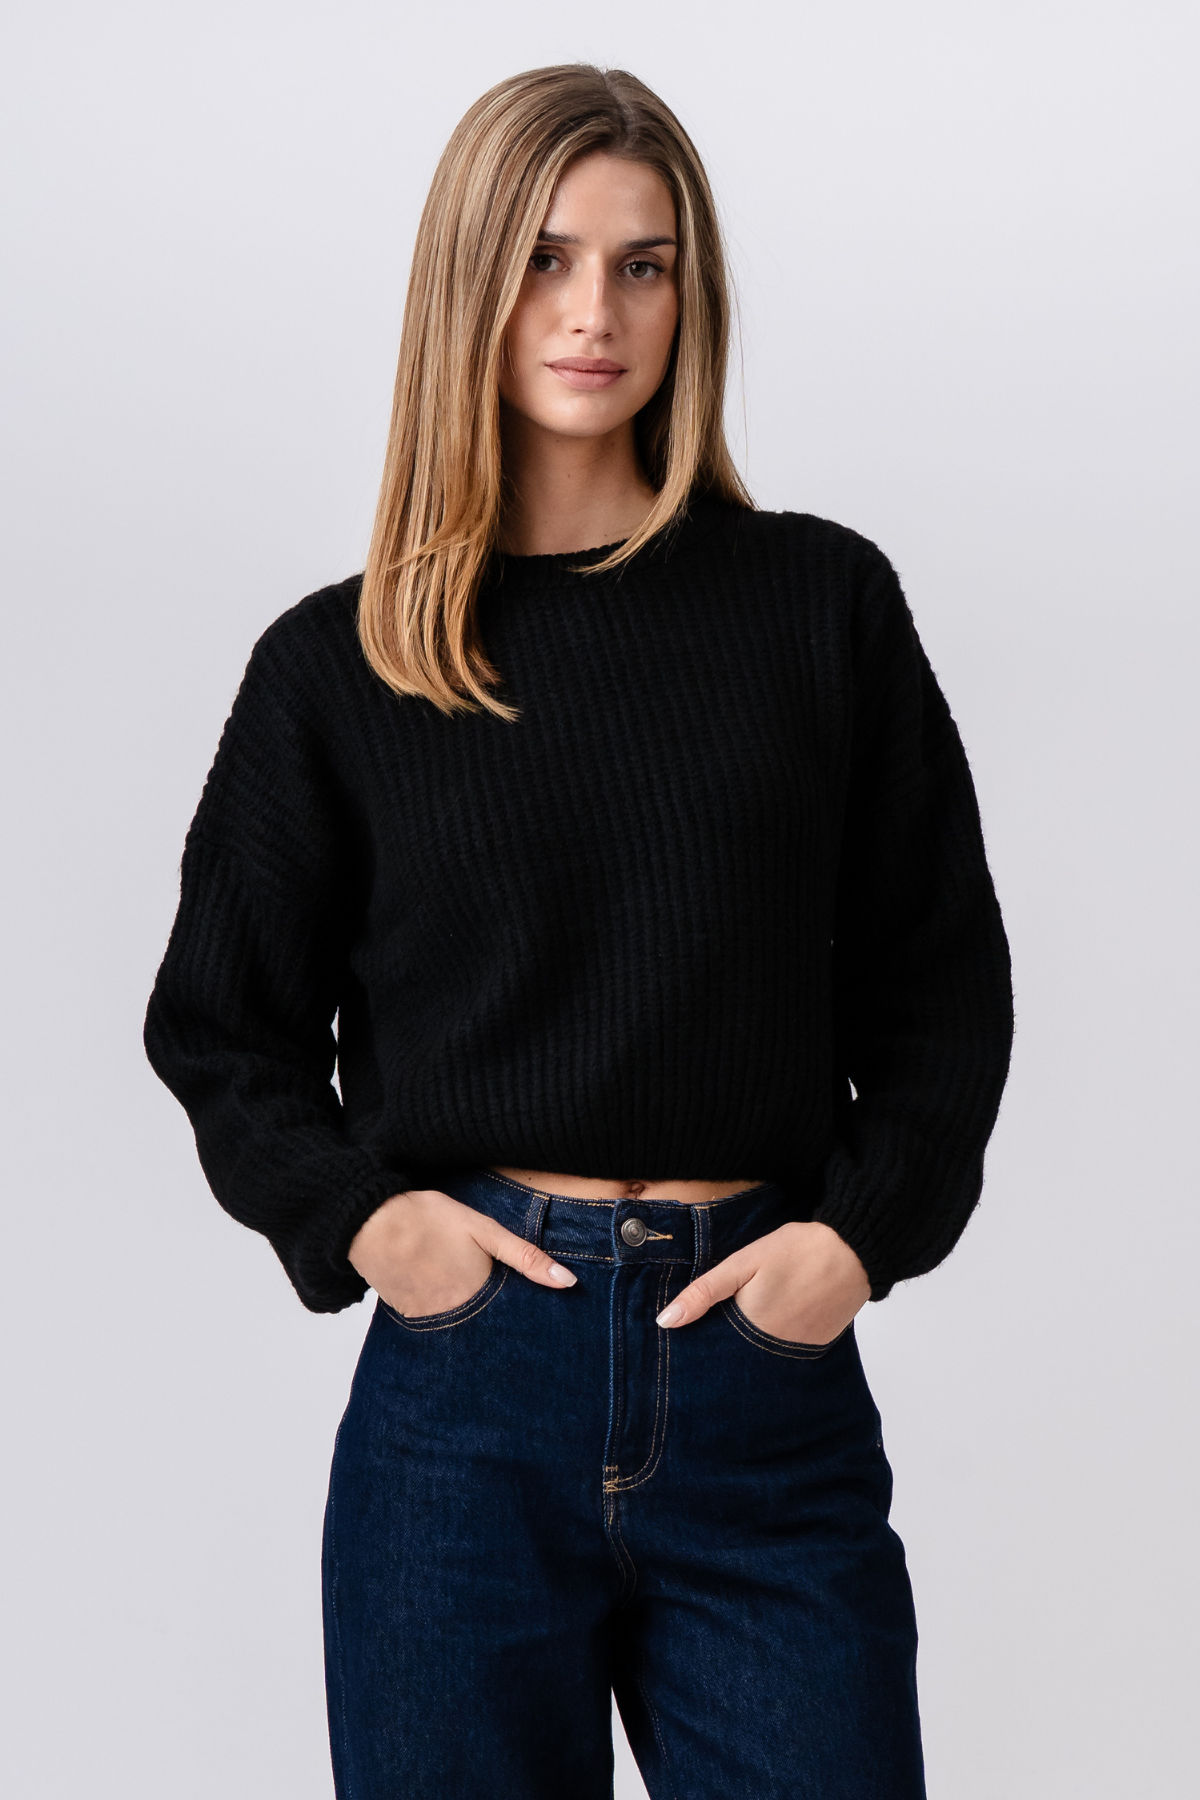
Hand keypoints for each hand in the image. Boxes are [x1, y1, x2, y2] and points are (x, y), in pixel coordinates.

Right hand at [348, 1188, 576, 1316]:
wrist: (370, 1221)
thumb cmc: (429, 1219)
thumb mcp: (484, 1230)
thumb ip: (526, 1257)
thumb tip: (568, 1282)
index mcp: (478, 1298)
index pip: (510, 1322)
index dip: (523, 1320)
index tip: (536, 1323)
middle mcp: (454, 1318)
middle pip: (485, 1331)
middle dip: (497, 1325)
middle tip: (500, 1311)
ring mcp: (428, 1321)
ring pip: (459, 1330)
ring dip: (470, 1323)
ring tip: (471, 1303)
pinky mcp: (406, 1317)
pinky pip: (433, 1325)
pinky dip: (443, 1316)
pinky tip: (443, 1296)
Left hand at [655, 1220, 869, 1344]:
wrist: (853, 1249)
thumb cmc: (796, 1250)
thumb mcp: (743, 1263)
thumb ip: (704, 1292)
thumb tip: (665, 1322)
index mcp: (750, 1331)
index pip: (715, 1352)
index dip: (702, 1344)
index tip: (689, 1341)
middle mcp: (774, 1351)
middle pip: (739, 1358)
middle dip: (727, 1347)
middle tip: (723, 1327)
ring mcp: (799, 1352)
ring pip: (764, 1356)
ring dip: (753, 1345)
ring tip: (751, 1322)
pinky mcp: (818, 1346)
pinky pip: (788, 1351)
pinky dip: (779, 1340)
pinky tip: (778, 1319)